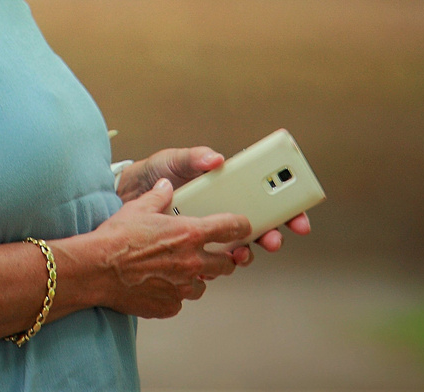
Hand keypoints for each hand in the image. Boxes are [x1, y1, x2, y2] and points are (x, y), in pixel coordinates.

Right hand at [84, 177, 251, 318]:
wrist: (98, 269)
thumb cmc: (117, 238)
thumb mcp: (139, 207)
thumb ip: (159, 196)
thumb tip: (166, 187)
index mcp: (189, 234)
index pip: (229, 229)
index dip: (241, 227)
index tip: (245, 227)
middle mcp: (191, 262)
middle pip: (226, 264)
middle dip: (225, 258)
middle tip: (217, 254)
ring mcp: (182, 287)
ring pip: (204, 284)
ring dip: (199, 277)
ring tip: (182, 269)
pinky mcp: (169, 305)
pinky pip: (181, 300)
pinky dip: (176, 292)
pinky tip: (162, 283)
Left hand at [115, 147, 311, 260]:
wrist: (126, 197)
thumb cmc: (154, 174)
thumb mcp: (174, 160)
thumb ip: (195, 156)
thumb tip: (216, 158)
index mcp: (224, 188)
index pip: (263, 199)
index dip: (286, 210)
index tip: (298, 218)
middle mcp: (222, 212)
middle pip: (259, 227)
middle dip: (272, 235)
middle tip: (274, 239)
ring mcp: (210, 233)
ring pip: (239, 248)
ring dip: (247, 253)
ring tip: (241, 253)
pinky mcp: (193, 250)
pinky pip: (213, 262)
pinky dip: (219, 265)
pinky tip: (216, 263)